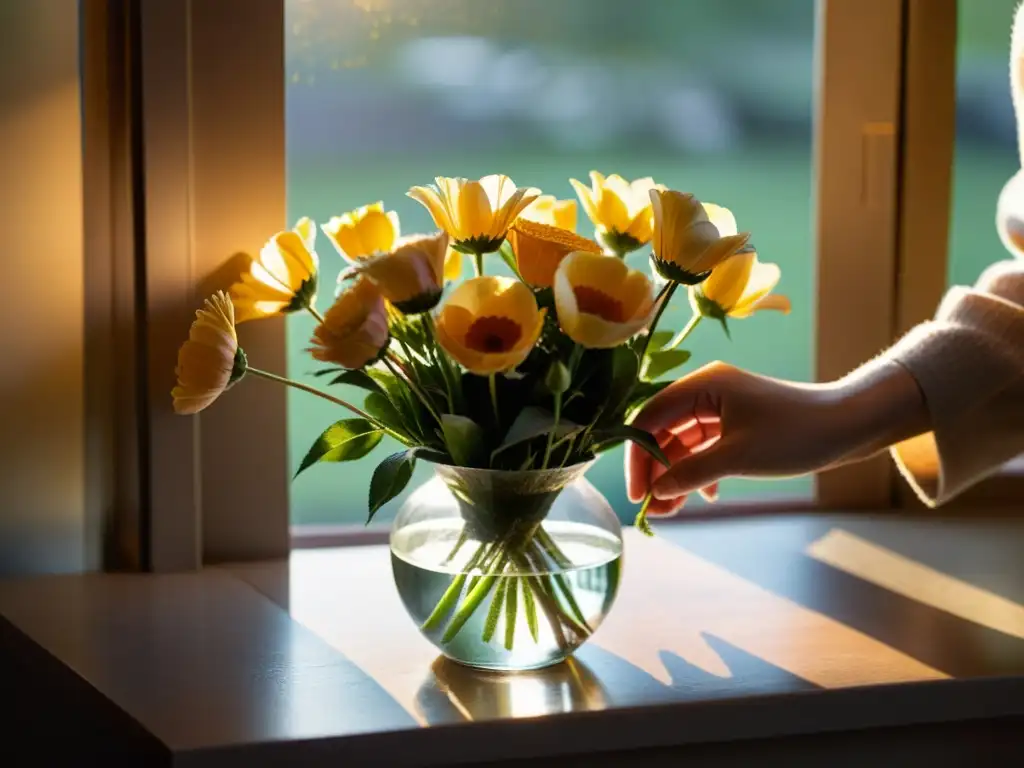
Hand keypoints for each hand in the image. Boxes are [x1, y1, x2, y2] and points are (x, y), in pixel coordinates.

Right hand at [625, 360, 929, 515]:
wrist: (851, 425)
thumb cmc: (796, 434)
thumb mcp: (738, 457)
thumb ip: (691, 473)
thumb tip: (657, 493)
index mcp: (703, 385)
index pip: (650, 418)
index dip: (638, 457)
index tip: (638, 494)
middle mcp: (707, 391)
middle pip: (663, 431)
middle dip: (657, 470)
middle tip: (655, 508)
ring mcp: (723, 407)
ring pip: (684, 443)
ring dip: (677, 475)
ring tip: (673, 509)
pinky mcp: (738, 424)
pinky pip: (705, 447)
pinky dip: (700, 471)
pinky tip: (707, 496)